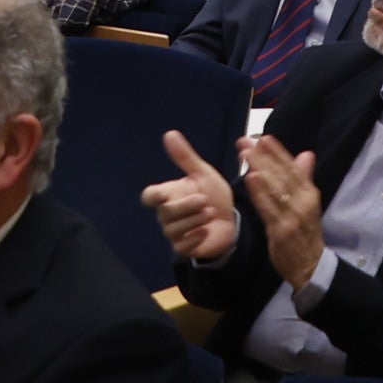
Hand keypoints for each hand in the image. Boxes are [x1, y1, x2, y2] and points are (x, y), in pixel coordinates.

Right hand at [143, 131, 241, 262]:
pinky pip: (182, 245)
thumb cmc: (214, 195)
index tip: (164, 193)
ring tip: (211, 213)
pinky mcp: (184, 248)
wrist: (233, 219)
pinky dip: (196, 236)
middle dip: (186, 206)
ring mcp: (173, 233)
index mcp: (168, 195)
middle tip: (205, 200)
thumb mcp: (203, 173)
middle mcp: (166, 214)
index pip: (149, 196)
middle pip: (165, 212)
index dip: (154, 196)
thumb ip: (185, 157)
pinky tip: (206, 230)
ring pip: (174, 228)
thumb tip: (169, 133)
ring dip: (194, 220)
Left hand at [239, 132, 326, 289]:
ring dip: (260, 168)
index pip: (293, 168)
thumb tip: (306, 154)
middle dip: (263, 156)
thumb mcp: (308, 204)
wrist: (310, 265)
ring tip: (245, 154)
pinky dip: (260, 192)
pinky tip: (251, 179)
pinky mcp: (282, 229)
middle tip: (245, 141)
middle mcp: (303, 201)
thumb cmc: (305, 232)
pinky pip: (269, 208)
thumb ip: (303, 178)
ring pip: (275, 188)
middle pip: (282, 175)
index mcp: (309, 193)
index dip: (278, 152)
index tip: (264, 137)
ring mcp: (293, 216)